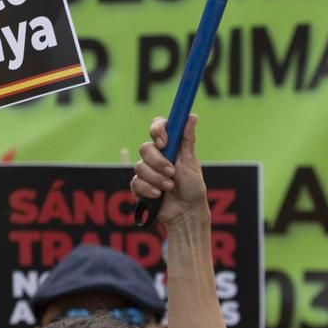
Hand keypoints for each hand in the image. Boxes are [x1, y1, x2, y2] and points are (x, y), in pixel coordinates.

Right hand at [133, 114, 208, 234]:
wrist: (186, 212)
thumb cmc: (192, 187)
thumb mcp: (191, 162)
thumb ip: (188, 139)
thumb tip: (192, 116)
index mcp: (169, 146)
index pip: (157, 127)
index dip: (157, 130)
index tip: (164, 142)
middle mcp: (156, 156)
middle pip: (145, 148)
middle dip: (158, 162)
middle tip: (172, 172)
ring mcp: (146, 171)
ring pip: (139, 166)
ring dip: (156, 178)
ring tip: (169, 187)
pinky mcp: (140, 186)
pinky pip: (135, 183)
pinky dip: (148, 189)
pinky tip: (158, 195)